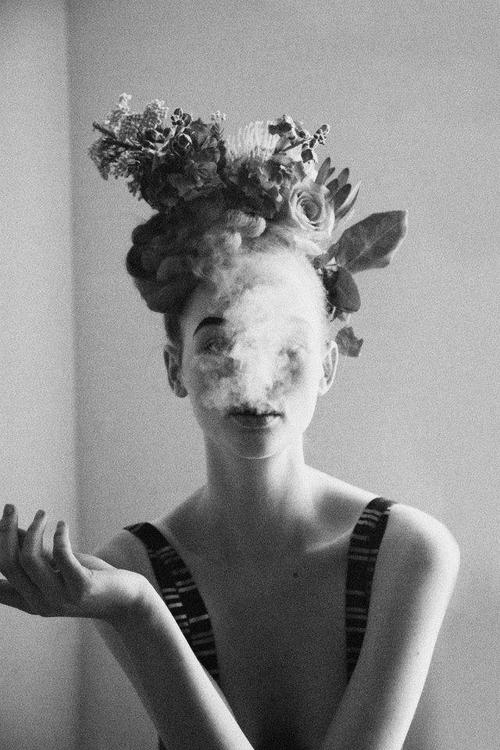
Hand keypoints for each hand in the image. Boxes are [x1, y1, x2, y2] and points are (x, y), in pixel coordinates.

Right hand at [0, 505, 147, 622]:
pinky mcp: (81, 587)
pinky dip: (59, 536)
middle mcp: (40, 603)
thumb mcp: (55, 567)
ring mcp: (60, 598)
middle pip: (8, 564)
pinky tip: (61, 525)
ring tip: (42, 513)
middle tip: (10, 509)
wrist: (125, 600)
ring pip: (29, 559)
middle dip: (4, 531)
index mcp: (29, 600)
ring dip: (33, 529)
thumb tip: (12, 529)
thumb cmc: (88, 579)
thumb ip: (34, 553)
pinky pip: (62, 556)